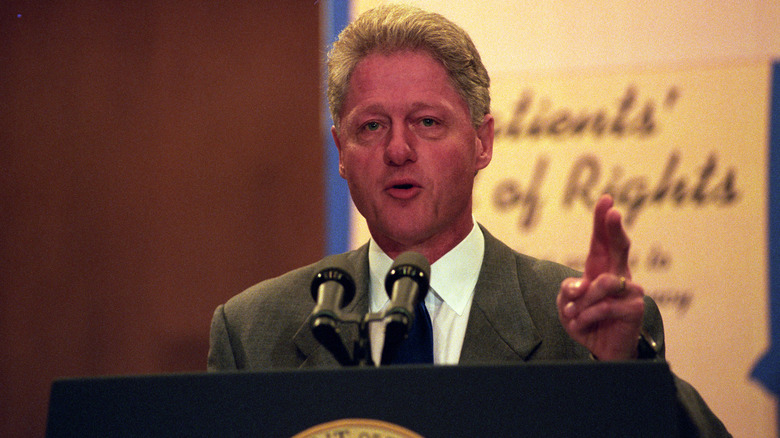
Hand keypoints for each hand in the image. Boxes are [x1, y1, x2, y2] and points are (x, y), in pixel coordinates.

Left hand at [556, 194, 644, 359]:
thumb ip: (568, 290)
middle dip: (614, 228)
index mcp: (600, 268)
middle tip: (613, 212)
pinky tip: (581, 323)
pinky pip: (605, 305)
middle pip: (620, 247)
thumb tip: (580, 283)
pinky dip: (587, 315)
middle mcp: (618, 274)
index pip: (602, 241)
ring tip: (574, 313)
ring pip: (603, 282)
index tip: (606, 199)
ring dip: (582, 300)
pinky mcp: (635, 308)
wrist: (601, 350)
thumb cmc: (585, 321)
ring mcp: (630, 290)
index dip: (603, 221)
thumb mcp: (566, 304)